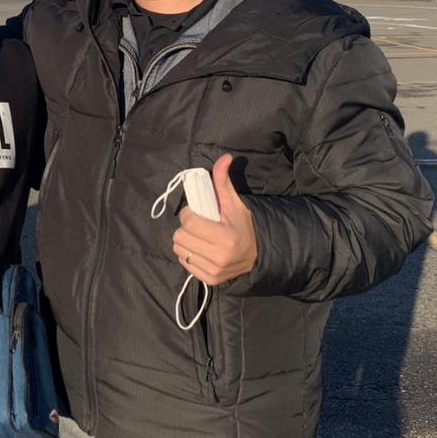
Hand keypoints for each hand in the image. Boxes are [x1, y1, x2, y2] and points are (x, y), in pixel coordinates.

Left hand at [172, 154, 258, 285]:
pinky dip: (188, 254)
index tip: (195, 212)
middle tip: (197, 225)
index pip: (189, 222)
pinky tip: (200, 249)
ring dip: (184, 241)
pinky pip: (184, 262)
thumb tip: (225, 157)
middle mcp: (219, 256)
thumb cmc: (243, 226)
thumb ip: (224, 181)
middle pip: (180, 236)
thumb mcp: (234, 203)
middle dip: (185, 227)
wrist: (257, 255)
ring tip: (198, 237)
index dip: (188, 213)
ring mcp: (213, 270)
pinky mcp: (209, 280)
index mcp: (225, 237)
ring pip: (179, 249)